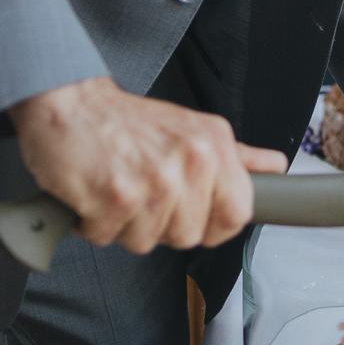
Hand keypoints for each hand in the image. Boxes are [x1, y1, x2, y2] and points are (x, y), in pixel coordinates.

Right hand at [9, 76, 290, 253]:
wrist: (69, 102)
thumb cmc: (127, 122)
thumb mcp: (193, 128)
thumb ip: (235, 156)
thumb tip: (274, 168)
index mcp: (214, 144)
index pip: (238, 213)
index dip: (215, 226)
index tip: (194, 218)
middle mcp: (191, 160)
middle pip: (188, 236)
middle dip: (159, 224)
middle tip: (141, 190)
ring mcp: (154, 180)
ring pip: (145, 242)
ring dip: (123, 224)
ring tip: (116, 187)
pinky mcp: (114, 196)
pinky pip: (107, 237)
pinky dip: (93, 222)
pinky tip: (93, 191)